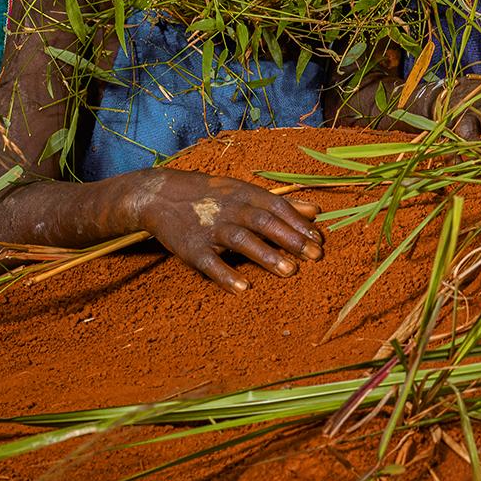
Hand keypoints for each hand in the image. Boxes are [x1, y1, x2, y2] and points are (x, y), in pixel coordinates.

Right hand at [126, 168, 323, 292]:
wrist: (161, 195)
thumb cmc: (212, 196)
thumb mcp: (245, 192)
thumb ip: (280, 204)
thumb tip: (316, 211)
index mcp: (245, 194)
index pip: (278, 208)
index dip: (299, 224)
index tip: (319, 240)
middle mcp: (231, 209)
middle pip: (265, 223)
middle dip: (291, 239)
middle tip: (315, 257)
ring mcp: (211, 229)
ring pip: (241, 240)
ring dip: (266, 255)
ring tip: (290, 272)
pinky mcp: (192, 248)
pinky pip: (210, 262)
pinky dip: (225, 275)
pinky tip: (243, 288)